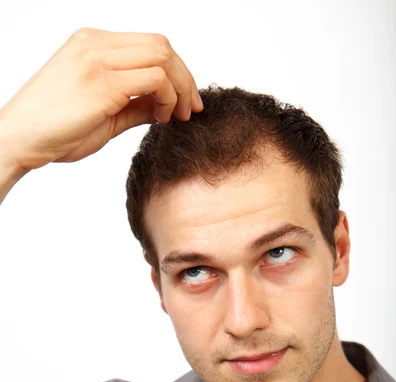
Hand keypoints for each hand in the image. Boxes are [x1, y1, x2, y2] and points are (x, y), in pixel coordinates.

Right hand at [0, 27, 203, 172]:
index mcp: (93, 44)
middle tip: (191, 109)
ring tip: (176, 116)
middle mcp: (96, 44)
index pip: (150, 44)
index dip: (177, 71)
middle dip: (185, 77)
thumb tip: (163, 107)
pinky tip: (161, 118)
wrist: (19, 140)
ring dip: (181, 88)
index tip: (185, 101)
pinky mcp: (102, 83)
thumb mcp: (103, 114)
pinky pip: (154, 79)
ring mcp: (98, 60)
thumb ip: (134, 105)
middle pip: (162, 45)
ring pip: (163, 56)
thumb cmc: (55, 131)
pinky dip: (168, 98)